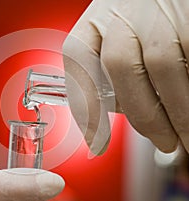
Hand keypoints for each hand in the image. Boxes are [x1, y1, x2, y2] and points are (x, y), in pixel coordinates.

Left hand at [63, 0, 188, 153]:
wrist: (173, 1)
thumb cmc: (146, 27)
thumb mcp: (120, 44)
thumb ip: (114, 77)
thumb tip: (114, 132)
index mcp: (95, 21)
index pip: (77, 59)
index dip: (85, 106)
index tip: (96, 143)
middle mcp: (122, 12)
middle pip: (119, 65)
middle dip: (144, 117)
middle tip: (163, 142)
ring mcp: (155, 11)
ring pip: (161, 65)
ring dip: (176, 113)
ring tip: (183, 136)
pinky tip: (188, 106)